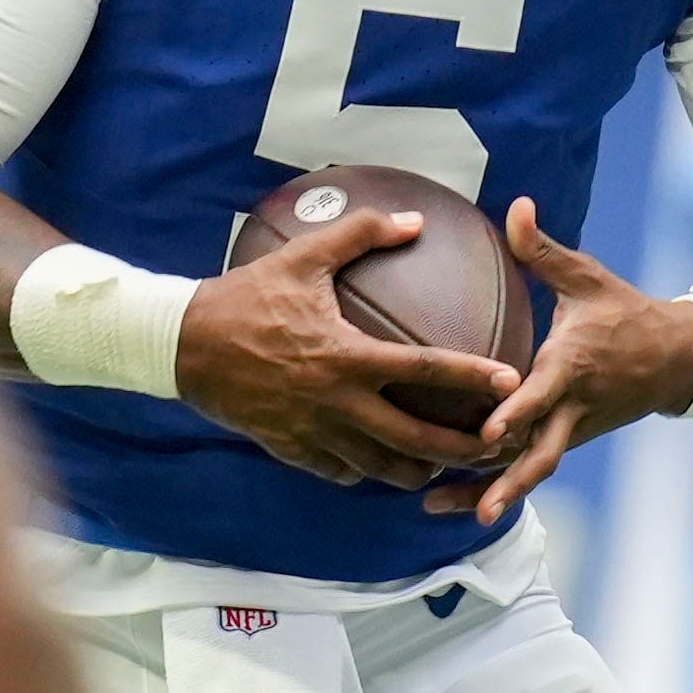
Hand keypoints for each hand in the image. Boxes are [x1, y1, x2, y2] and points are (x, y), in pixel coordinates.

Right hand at [174, 204, 522, 489]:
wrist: (182, 343)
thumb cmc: (244, 296)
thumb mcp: (302, 258)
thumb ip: (361, 234)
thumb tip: (414, 220)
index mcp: (346, 355)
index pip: (423, 368)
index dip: (472, 377)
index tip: (510, 383)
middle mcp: (335, 401)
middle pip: (413, 439)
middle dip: (458, 449)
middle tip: (492, 448)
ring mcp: (311, 431)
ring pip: (379, 467)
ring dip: (416, 469)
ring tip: (440, 465)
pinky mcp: (288, 448)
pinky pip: (338, 472)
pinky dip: (363, 471)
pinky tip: (376, 464)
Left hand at [423, 197, 692, 529]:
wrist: (676, 358)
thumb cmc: (624, 312)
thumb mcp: (588, 277)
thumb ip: (542, 249)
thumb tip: (515, 206)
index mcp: (572, 365)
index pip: (543, 394)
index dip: (517, 412)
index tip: (489, 431)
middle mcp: (571, 407)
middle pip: (539, 454)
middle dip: (507, 481)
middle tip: (475, 505)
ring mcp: (570, 431)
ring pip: (529, 469)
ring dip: (488, 491)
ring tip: (437, 508)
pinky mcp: (565, 440)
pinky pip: (528, 468)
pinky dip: (494, 485)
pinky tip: (451, 501)